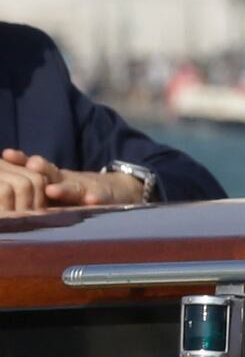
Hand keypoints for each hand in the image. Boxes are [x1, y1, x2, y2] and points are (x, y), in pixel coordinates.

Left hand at [0, 150, 128, 214]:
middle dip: (43, 170)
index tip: (7, 155)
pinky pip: (103, 200)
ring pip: (75, 189)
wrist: (122, 190)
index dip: (22, 161)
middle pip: (54, 175)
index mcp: (55, 180)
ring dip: (64, 189)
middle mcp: (70, 183)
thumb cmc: (81, 192)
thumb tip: (8, 185)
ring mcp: (89, 190)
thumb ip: (34, 185)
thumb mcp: (59, 185)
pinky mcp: (108, 199)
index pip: (36, 169)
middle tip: (32, 164)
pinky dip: (98, 199)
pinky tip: (92, 201)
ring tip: (52, 190)